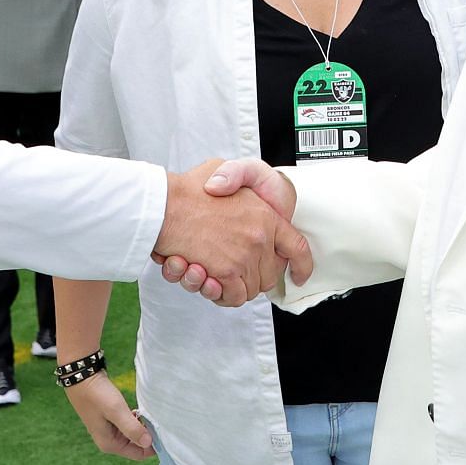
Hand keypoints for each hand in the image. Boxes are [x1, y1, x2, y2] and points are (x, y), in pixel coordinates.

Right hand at [64, 372, 153, 458]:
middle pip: (136, 445)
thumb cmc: (98, 394)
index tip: (163, 432)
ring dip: (142, 427)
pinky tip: (138, 411)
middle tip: (157, 421)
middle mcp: (109, 442)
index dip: (153, 446)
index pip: (139, 454)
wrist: (81, 377)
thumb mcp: (116, 411)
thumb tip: (149, 443)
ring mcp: (109, 431)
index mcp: (110, 444)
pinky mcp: (110, 421)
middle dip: (148, 435)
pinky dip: (135, 420)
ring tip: (148, 414)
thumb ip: (132, 428)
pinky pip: (128, 426)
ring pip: (133, 435)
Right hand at [153, 160, 310, 305]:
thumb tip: (233, 190)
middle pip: (269, 276)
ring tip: (208, 273)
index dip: (301, 266)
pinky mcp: (224, 273)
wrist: (164, 204)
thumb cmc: (188, 188)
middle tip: (231, 271)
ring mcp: (244, 257)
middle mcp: (260, 238)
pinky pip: (231, 296)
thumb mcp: (220, 168)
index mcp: (266, 215)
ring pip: (249, 289)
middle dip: (253, 278)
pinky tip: (203, 278)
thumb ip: (235, 176)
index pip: (297, 247)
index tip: (298, 276)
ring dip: (230, 287)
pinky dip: (218, 294)